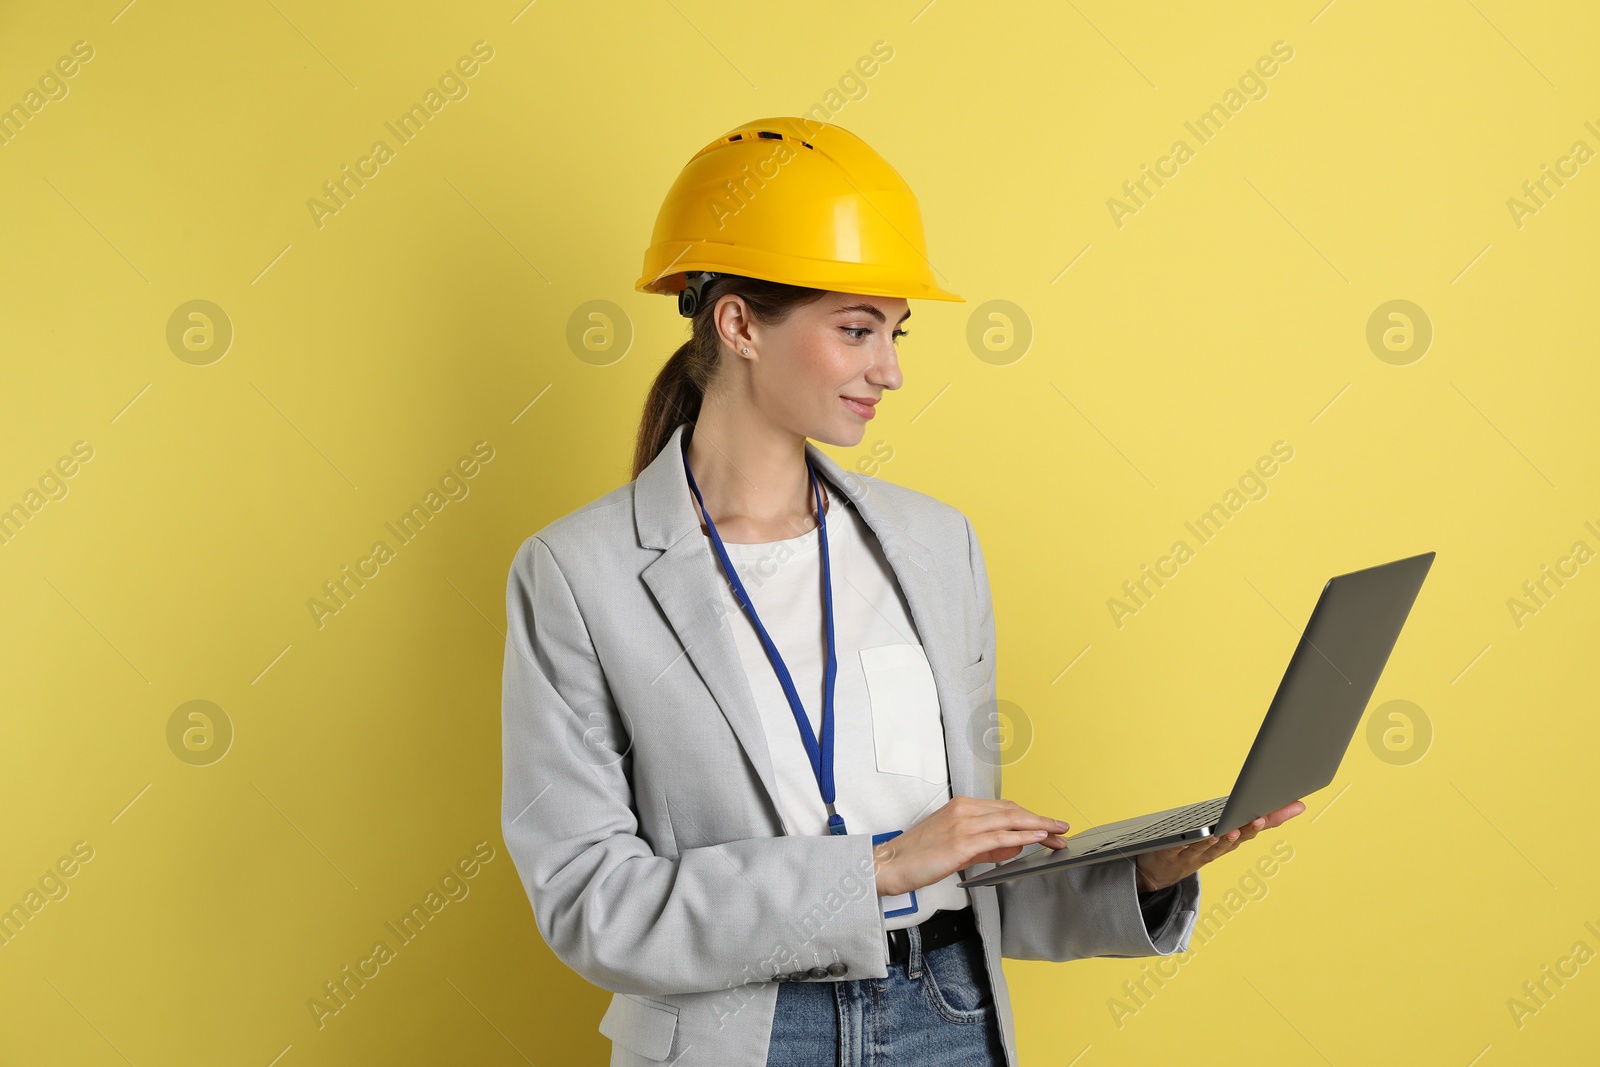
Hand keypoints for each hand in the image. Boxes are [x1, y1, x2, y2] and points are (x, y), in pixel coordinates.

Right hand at [871, 796, 1070, 897]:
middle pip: (1012, 811)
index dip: (1030, 817)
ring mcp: (963, 824)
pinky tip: (1038, 837)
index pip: (1005, 809)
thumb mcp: (958, 848)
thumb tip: (1016, 845)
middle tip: (1061, 830)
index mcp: (962, 807)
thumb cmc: (918, 857)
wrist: (890, 865)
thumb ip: (988, 847)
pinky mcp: (962, 841)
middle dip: (1040, 820)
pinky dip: (1023, 834)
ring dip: (1039, 826)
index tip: (1049, 826)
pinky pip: (999, 835)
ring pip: (1010, 819)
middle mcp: (964, 810)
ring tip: (1057, 834)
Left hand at [1132, 800, 1306, 892]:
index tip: (1296, 804)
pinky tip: (1207, 836)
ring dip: (1226, 838)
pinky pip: (1188, 848)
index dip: (1276, 817)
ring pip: (1215, 846)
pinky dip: (1199, 843)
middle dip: (1253, 827)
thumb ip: (1235, 817)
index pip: (1255, 825)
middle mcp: (1217, 849)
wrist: (1156, 873)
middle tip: (1263, 817)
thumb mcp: (1215, 832)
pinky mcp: (1173, 854)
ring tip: (1235, 829)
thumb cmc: (1190, 847)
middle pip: (1239, 837)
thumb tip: (1256, 798)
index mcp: (1228, 840)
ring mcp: (1196, 854)